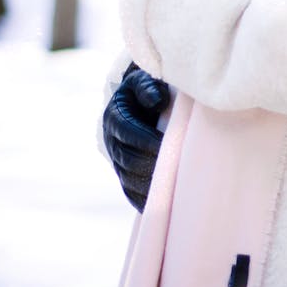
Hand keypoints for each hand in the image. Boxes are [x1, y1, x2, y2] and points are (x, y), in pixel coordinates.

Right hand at [102, 63, 169, 212]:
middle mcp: (112, 139)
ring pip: (128, 177)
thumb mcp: (146, 81)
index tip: (168, 145)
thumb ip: (149, 87)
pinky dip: (142, 199)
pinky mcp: (124, 172)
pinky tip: (160, 205)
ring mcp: (117, 158)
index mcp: (116, 115)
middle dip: (150, 165)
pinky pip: (130, 190)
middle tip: (174, 171)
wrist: (140, 100)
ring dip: (147, 186)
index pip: (128, 132)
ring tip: (170, 190)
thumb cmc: (148, 88)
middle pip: (128, 159)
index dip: (146, 140)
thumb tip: (157, 100)